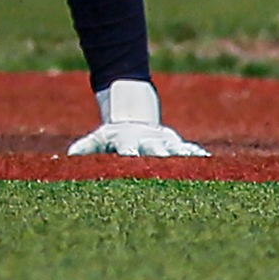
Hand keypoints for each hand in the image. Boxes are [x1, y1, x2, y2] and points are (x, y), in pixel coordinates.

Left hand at [67, 79, 209, 157]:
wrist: (133, 119)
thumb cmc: (113, 135)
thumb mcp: (99, 138)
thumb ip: (87, 146)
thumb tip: (71, 155)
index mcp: (127, 141)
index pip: (127, 148)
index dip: (128, 152)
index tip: (130, 157)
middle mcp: (146, 141)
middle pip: (153, 148)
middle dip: (158, 154)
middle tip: (164, 160)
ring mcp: (163, 141)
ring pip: (174, 148)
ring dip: (181, 154)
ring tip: (192, 159)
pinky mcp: (175, 143)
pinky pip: (188, 149)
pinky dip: (196, 154)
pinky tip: (207, 159)